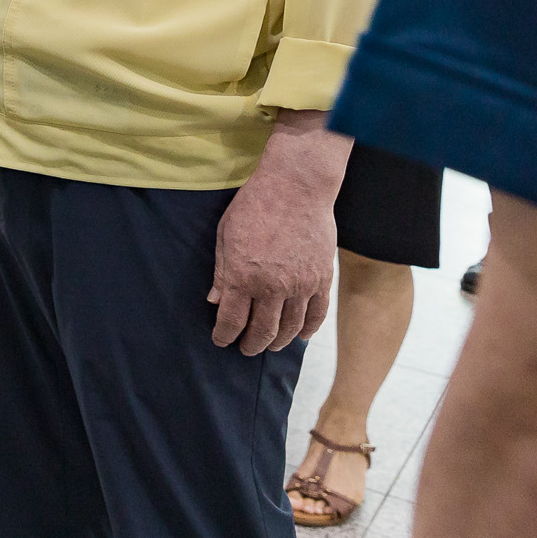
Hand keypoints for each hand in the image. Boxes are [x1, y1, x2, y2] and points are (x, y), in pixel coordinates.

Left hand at [208, 110, 351, 353]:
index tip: (221, 340)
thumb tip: (214, 301)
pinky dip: (308, 330)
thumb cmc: (254, 207)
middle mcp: (273, 287)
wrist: (296, 188)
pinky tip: (300, 337)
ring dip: (278, 341)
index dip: (224, 335)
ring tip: (269, 345)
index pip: (232, 320)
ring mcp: (301, 285)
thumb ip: (221, 273)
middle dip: (251, 344)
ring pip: (291, 328)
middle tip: (245, 349)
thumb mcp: (225, 236)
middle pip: (262, 331)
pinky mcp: (322, 279)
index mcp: (244, 276)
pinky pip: (317, 314)